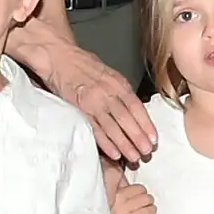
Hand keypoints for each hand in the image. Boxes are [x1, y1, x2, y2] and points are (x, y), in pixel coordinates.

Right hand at [46, 42, 156, 163]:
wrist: (59, 57)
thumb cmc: (83, 65)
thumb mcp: (108, 74)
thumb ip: (121, 91)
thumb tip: (133, 110)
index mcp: (118, 83)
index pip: (137, 107)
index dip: (146, 124)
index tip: (153, 138)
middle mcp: (108, 92)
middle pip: (127, 119)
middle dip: (138, 137)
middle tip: (147, 152)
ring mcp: (94, 102)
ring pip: (113, 127)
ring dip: (125, 144)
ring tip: (134, 157)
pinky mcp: (79, 109)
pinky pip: (95, 129)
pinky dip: (106, 143)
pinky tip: (114, 153)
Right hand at [111, 178, 159, 213]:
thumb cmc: (106, 210)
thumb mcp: (109, 193)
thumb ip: (119, 184)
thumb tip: (125, 174)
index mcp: (117, 197)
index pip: (140, 189)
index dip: (142, 190)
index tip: (139, 194)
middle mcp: (122, 208)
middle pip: (147, 199)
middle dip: (148, 200)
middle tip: (146, 203)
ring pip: (149, 210)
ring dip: (151, 210)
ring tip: (149, 211)